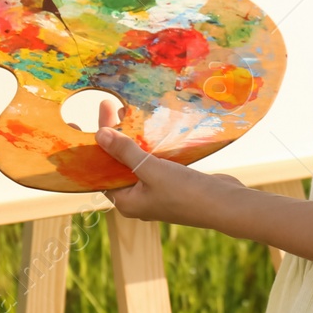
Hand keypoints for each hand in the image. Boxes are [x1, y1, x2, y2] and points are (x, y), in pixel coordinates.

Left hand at [87, 98, 242, 224]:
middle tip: (109, 107)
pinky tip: (149, 129)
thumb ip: (126, 153)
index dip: (93, 147)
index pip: (100, 171)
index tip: (87, 122)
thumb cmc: (186, 194)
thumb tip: (99, 135)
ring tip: (126, 112)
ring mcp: (154, 192)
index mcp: (126, 202)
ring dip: (131, 139)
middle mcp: (137, 199)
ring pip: (135, 162)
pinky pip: (152, 163)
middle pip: (116, 165)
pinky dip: (148, 146)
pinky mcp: (171, 184)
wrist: (225, 205)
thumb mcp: (152, 170)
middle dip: (113, 137)